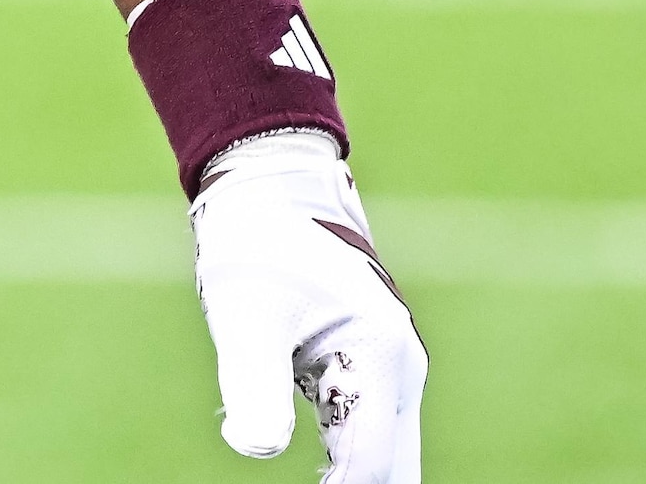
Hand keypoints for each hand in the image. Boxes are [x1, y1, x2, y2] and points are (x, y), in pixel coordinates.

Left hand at [190, 130, 425, 481]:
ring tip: (321, 480)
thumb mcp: (245, 315)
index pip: (367, 466)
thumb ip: (254, 383)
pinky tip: (321, 475)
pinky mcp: (367, 369)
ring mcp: (390, 370)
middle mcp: (400, 368)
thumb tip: (255, 449)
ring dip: (355, 476)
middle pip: (393, 470)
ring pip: (385, 455)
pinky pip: (365, 434)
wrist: (270, 190)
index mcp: (380, 356)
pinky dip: (347, 464)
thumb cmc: (256, 245)